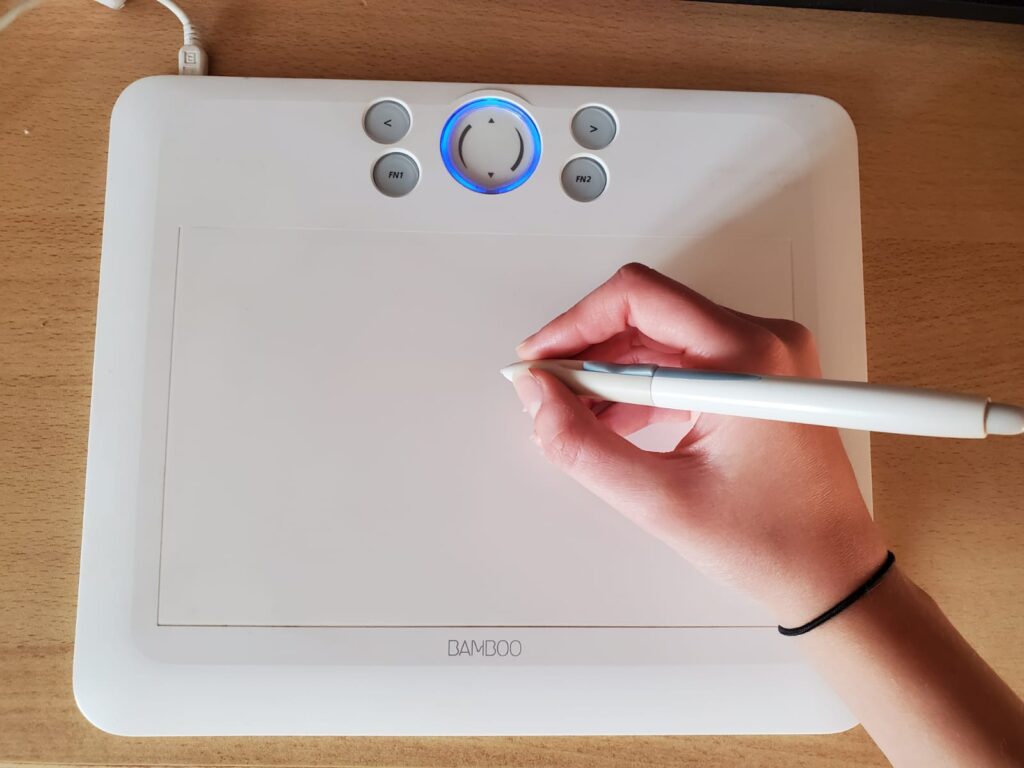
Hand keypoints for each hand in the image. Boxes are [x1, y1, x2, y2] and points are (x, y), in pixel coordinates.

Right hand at [512, 263, 887, 624]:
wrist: (834, 576)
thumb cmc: (776, 542)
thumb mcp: (659, 499)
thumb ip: (583, 445)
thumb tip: (539, 396)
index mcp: (747, 358)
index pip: (638, 297)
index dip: (574, 324)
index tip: (539, 360)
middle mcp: (762, 342)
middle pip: (647, 312)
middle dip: (588, 352)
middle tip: (548, 394)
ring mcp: (765, 358)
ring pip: (661, 337)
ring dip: (611, 373)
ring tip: (576, 418)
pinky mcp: (759, 378)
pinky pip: (684, 361)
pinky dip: (642, 387)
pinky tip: (613, 423)